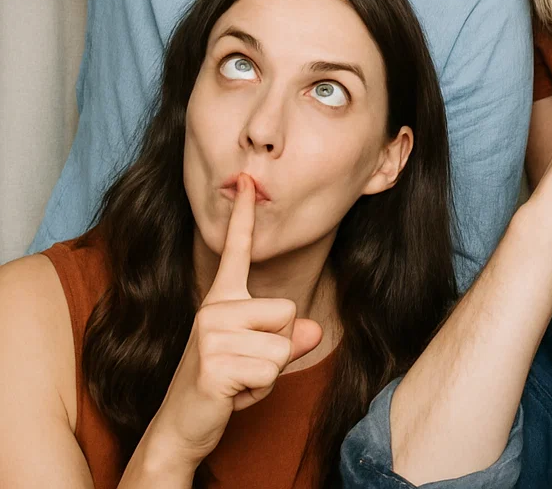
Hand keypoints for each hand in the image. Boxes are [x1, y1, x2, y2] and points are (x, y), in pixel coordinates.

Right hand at [149, 174, 322, 465]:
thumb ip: (291, 338)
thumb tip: (314, 330)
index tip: (248, 179)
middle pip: (289, 311)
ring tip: (238, 379)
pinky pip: (271, 370)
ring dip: (269, 372)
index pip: (236, 250)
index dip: (244, 215)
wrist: (182, 426)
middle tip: (244, 365)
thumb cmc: (225, 384)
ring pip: (284, 344)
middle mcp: (215, 308)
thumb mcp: (263, 356)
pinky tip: (231, 393)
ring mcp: (211, 333)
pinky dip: (260, 390)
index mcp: (223, 299)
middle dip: (279, 347)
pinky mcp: (214, 363)